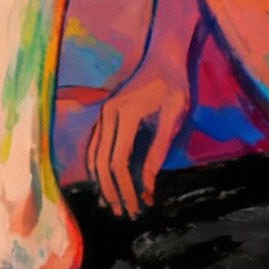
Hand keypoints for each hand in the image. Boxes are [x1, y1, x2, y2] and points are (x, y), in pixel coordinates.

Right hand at [86, 57, 188, 217]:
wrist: (164, 55)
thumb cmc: (174, 83)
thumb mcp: (173, 115)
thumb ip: (158, 149)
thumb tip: (147, 183)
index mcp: (123, 115)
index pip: (117, 162)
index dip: (126, 188)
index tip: (138, 206)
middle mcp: (106, 115)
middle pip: (101, 163)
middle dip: (112, 191)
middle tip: (125, 213)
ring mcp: (103, 113)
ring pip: (94, 155)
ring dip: (102, 182)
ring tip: (113, 204)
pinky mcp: (105, 114)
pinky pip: (95, 146)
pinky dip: (98, 167)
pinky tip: (106, 181)